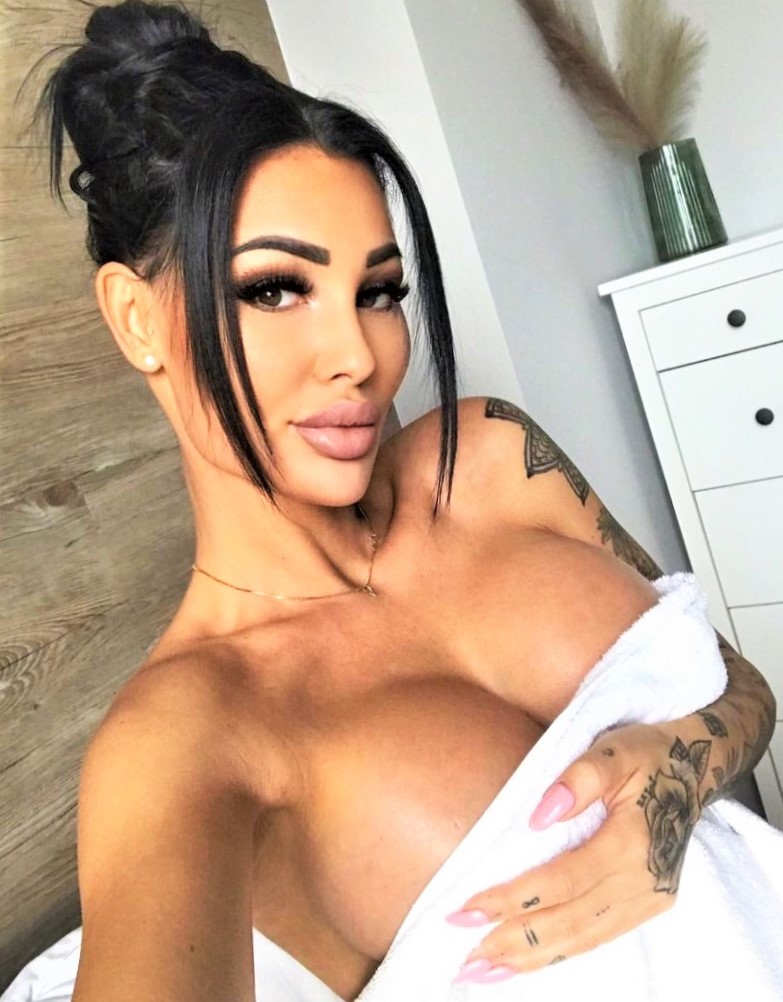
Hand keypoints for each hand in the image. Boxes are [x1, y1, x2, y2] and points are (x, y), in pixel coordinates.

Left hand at [445, 722, 708, 984]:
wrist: (696, 770)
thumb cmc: (647, 754)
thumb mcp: (615, 749)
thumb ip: (579, 778)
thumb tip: (537, 816)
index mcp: (632, 842)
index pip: (562, 880)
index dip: (513, 899)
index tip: (467, 909)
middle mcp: (642, 881)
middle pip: (568, 921)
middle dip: (511, 940)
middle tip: (462, 957)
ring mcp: (647, 900)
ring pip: (581, 939)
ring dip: (529, 958)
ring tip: (482, 970)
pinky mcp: (645, 907)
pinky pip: (596, 938)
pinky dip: (557, 954)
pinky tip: (524, 963)